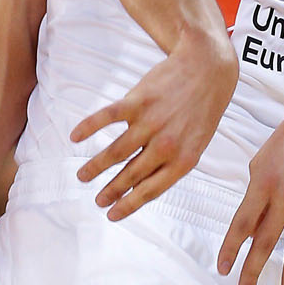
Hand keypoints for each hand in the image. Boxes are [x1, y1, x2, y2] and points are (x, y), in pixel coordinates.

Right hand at [72, 29, 237, 219]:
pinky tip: (75, 137)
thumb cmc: (201, 111)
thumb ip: (171, 165)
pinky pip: (107, 117)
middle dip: (110, 191)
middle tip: (97, 201)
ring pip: (116, 152)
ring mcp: (151, 123)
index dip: (129, 205)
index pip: (151, 190)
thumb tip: (140, 188)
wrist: (208, 70)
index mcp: (184, 160)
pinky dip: (88, 127)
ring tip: (82, 177)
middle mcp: (167, 145)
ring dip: (96, 167)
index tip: (111, 215)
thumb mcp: (195, 144)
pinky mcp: (138, 101)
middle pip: (130, 174)